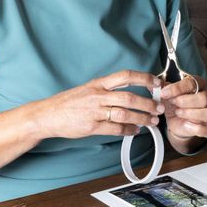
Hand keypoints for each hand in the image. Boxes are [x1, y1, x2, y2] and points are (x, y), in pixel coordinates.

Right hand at [33, 70, 163, 138]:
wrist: (47, 115)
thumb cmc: (69, 102)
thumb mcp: (88, 89)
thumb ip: (107, 89)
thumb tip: (130, 90)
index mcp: (99, 84)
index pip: (125, 76)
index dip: (144, 78)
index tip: (157, 83)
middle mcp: (98, 95)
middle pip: (129, 97)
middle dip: (148, 103)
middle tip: (160, 107)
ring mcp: (95, 111)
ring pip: (125, 114)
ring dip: (142, 118)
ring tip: (152, 121)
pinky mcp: (92, 126)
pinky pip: (115, 129)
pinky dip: (128, 130)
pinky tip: (136, 131)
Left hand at [160, 74, 206, 149]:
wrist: (176, 120)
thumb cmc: (175, 103)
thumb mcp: (167, 94)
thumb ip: (161, 87)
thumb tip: (152, 84)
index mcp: (199, 84)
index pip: (192, 83)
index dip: (177, 88)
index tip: (164, 93)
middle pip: (203, 98)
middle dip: (184, 101)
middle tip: (172, 103)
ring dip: (190, 113)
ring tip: (178, 112)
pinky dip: (196, 128)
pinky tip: (186, 124)